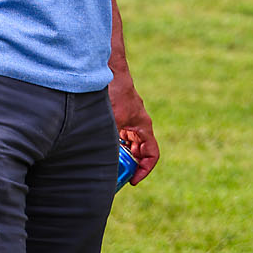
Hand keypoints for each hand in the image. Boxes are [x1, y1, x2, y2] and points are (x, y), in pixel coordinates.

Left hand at [109, 69, 158, 184]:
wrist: (110, 71)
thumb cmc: (115, 92)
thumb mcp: (113, 120)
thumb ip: (111, 139)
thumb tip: (104, 159)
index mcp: (143, 127)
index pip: (152, 154)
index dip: (145, 170)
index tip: (133, 180)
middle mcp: (138, 125)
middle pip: (141, 152)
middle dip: (132, 167)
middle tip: (118, 177)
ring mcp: (129, 120)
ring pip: (130, 145)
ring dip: (122, 157)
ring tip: (109, 165)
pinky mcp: (119, 116)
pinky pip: (121, 137)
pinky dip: (115, 146)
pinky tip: (101, 149)